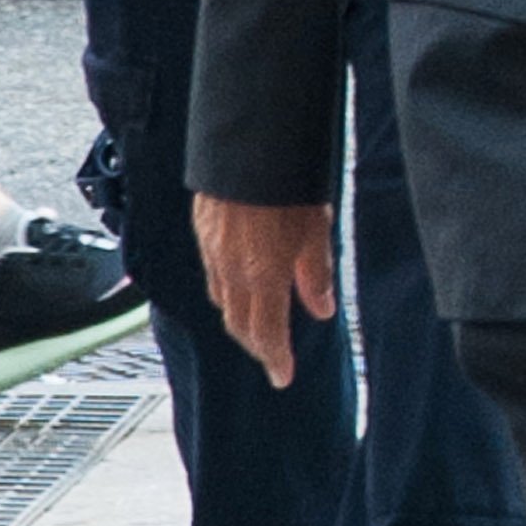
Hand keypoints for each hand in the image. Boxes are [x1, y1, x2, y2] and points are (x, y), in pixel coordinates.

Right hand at [193, 195, 335, 388]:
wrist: (249, 149)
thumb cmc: (288, 184)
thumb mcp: (317, 230)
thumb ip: (316, 274)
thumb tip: (321, 309)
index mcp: (262, 276)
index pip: (267, 333)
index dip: (275, 358)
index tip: (283, 375)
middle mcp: (231, 272)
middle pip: (239, 324)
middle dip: (256, 344)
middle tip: (272, 354)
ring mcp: (212, 254)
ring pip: (222, 301)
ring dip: (240, 319)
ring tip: (258, 324)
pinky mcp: (203, 234)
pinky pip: (212, 275)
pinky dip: (226, 291)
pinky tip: (238, 285)